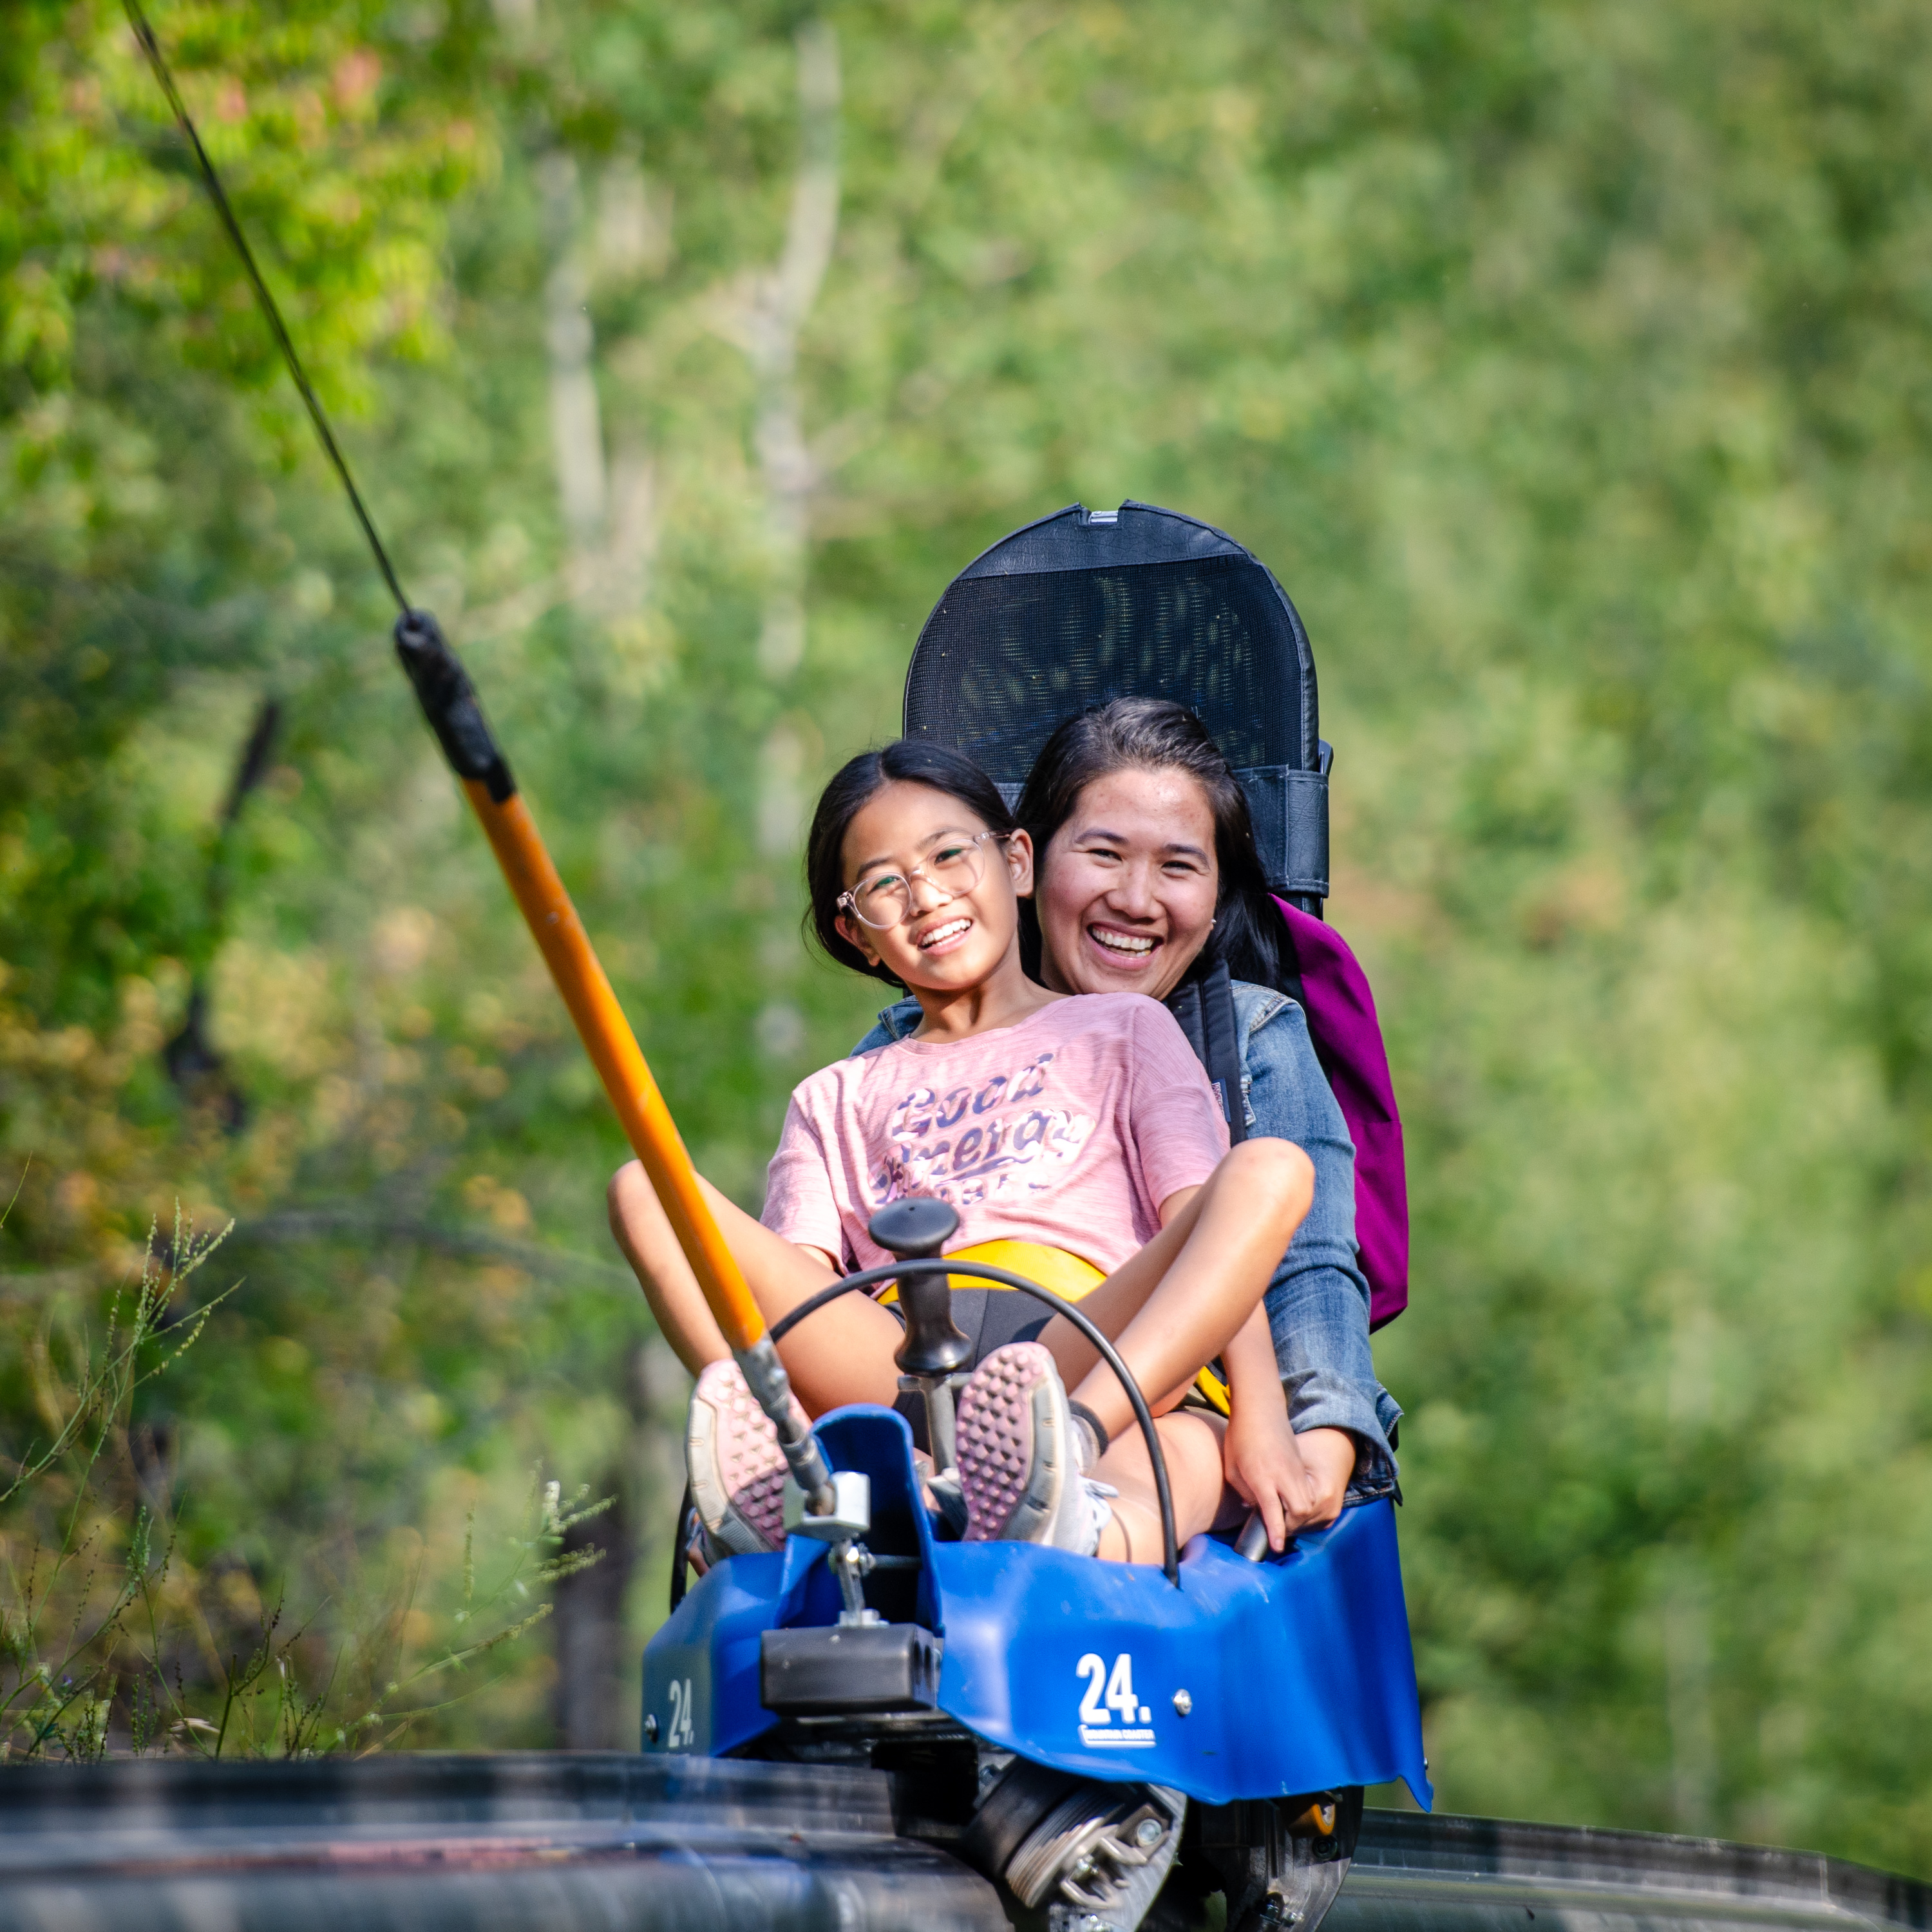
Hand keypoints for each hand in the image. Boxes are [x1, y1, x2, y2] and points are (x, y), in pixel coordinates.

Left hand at [1222, 1400, 1316, 1553]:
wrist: (1260, 1406)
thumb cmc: (1239, 1436)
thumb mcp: (1232, 1468)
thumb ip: (1243, 1492)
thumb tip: (1253, 1509)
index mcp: (1262, 1476)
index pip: (1273, 1511)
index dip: (1276, 1532)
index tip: (1276, 1546)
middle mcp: (1283, 1474)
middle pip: (1300, 1509)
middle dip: (1292, 1524)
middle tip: (1277, 1528)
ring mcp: (1295, 1469)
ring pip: (1308, 1500)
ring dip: (1298, 1513)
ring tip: (1283, 1516)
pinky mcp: (1299, 1464)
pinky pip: (1307, 1489)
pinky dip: (1301, 1500)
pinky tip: (1289, 1500)